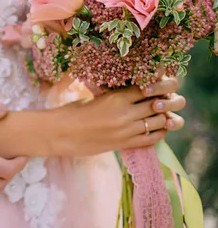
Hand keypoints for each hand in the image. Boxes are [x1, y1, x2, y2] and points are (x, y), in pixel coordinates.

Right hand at [56, 78, 185, 155]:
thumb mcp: (94, 97)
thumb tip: (135, 92)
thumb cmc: (72, 112)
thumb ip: (116, 95)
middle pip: (158, 104)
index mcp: (116, 97)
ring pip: (159, 121)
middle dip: (167, 100)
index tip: (164, 82)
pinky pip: (152, 138)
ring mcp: (126, 131)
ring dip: (164, 116)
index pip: (149, 87)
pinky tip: (158, 127)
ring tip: (162, 112)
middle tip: (168, 97)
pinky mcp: (124, 144)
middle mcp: (125, 114)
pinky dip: (160, 131)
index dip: (160, 84)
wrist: (59, 133)